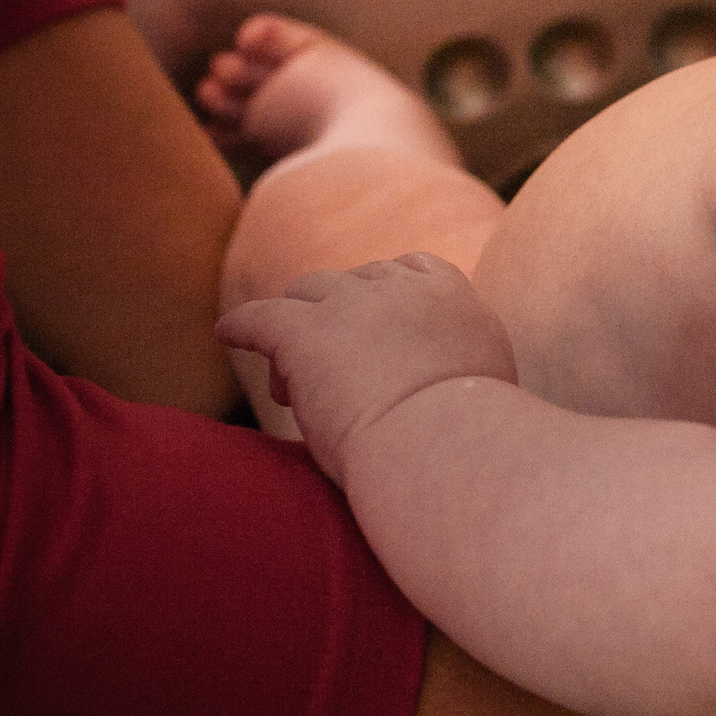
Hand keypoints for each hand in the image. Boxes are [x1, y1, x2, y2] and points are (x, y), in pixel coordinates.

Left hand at [215, 253, 516, 486]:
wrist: (442, 447)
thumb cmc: (468, 441)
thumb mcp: (487, 387)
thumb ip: (463, 366)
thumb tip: (449, 386)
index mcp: (453, 299)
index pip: (412, 268)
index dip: (386, 295)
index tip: (373, 327)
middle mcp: (401, 291)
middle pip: (355, 281)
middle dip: (341, 318)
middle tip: (334, 373)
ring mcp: (350, 305)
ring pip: (308, 293)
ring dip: (299, 327)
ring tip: (290, 386)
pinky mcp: (303, 333)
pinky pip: (258, 317)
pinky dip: (241, 325)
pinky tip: (228, 334)